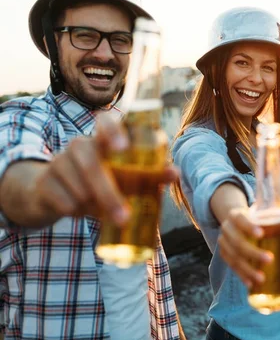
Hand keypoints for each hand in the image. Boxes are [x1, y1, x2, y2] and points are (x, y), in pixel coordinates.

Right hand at [33, 112, 177, 225]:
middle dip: (109, 194)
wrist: (54, 194)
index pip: (104, 121)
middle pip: (92, 165)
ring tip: (102, 212)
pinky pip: (66, 202)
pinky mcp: (44, 183)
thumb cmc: (100, 181)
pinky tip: (79, 210)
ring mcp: (59, 162)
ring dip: (94, 207)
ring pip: (79, 188)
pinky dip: (77, 212)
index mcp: (102, 140)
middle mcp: (79, 145)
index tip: (123, 148)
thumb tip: (175, 173)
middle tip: (124, 217)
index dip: (113, 130)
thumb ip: (149, 174)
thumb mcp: (122, 177)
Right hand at [218, 208, 279, 287]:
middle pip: (238, 242)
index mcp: (236, 215)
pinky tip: (250, 284)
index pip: (241, 219)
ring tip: (262, 279)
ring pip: (234, 257)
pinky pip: (232, 267)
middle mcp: (227, 228)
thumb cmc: (256, 220)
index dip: (249, 227)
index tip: (261, 234)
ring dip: (247, 269)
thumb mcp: (264, 218)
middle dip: (253, 252)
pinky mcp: (224, 255)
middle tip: (270, 259)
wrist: (236, 222)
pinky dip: (242, 275)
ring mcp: (223, 242)